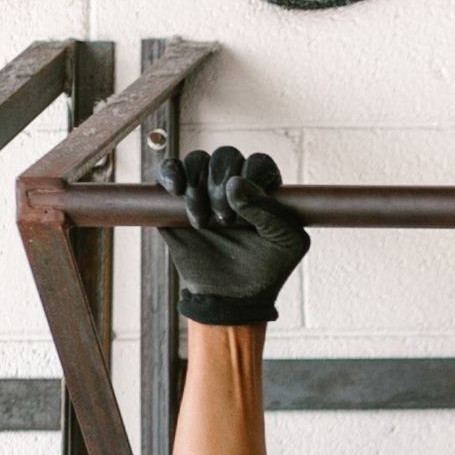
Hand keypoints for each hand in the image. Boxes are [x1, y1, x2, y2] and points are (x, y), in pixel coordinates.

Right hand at [154, 145, 310, 325]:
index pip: (258, 163)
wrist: (229, 297)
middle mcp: (234, 185)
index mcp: (264, 191)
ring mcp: (204, 189)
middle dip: (222, 186)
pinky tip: (176, 191)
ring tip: (201, 223)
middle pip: (226, 157)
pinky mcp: (176, 199)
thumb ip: (272, 213)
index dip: (251, 177)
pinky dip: (170, 173)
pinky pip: (169, 169)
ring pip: (198, 160)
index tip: (245, 211)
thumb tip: (236, 184)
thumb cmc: (264, 270)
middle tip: (224, 220)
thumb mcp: (285, 244)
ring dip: (198, 187)